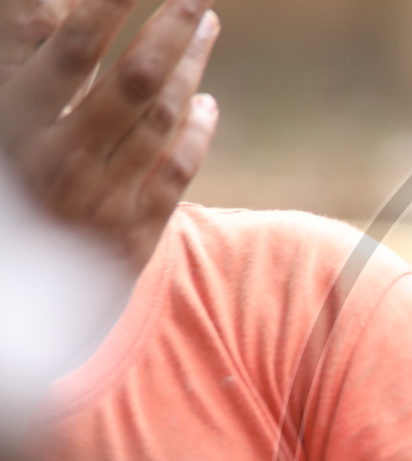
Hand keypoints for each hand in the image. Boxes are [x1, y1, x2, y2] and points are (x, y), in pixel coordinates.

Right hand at [0, 0, 218, 269]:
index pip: (68, 52)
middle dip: (169, 31)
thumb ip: (23, 60)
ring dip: (190, 69)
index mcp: (14, 125)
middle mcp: (58, 162)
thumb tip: (52, 8)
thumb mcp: (6, 119)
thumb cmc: (9, 187)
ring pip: (160, 121)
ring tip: (204, 27)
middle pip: (132, 82)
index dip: (107, 8)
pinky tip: (206, 102)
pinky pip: (177, 171)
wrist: (14, 295)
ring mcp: (100, 199)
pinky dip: (195, 130)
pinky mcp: (132, 234)